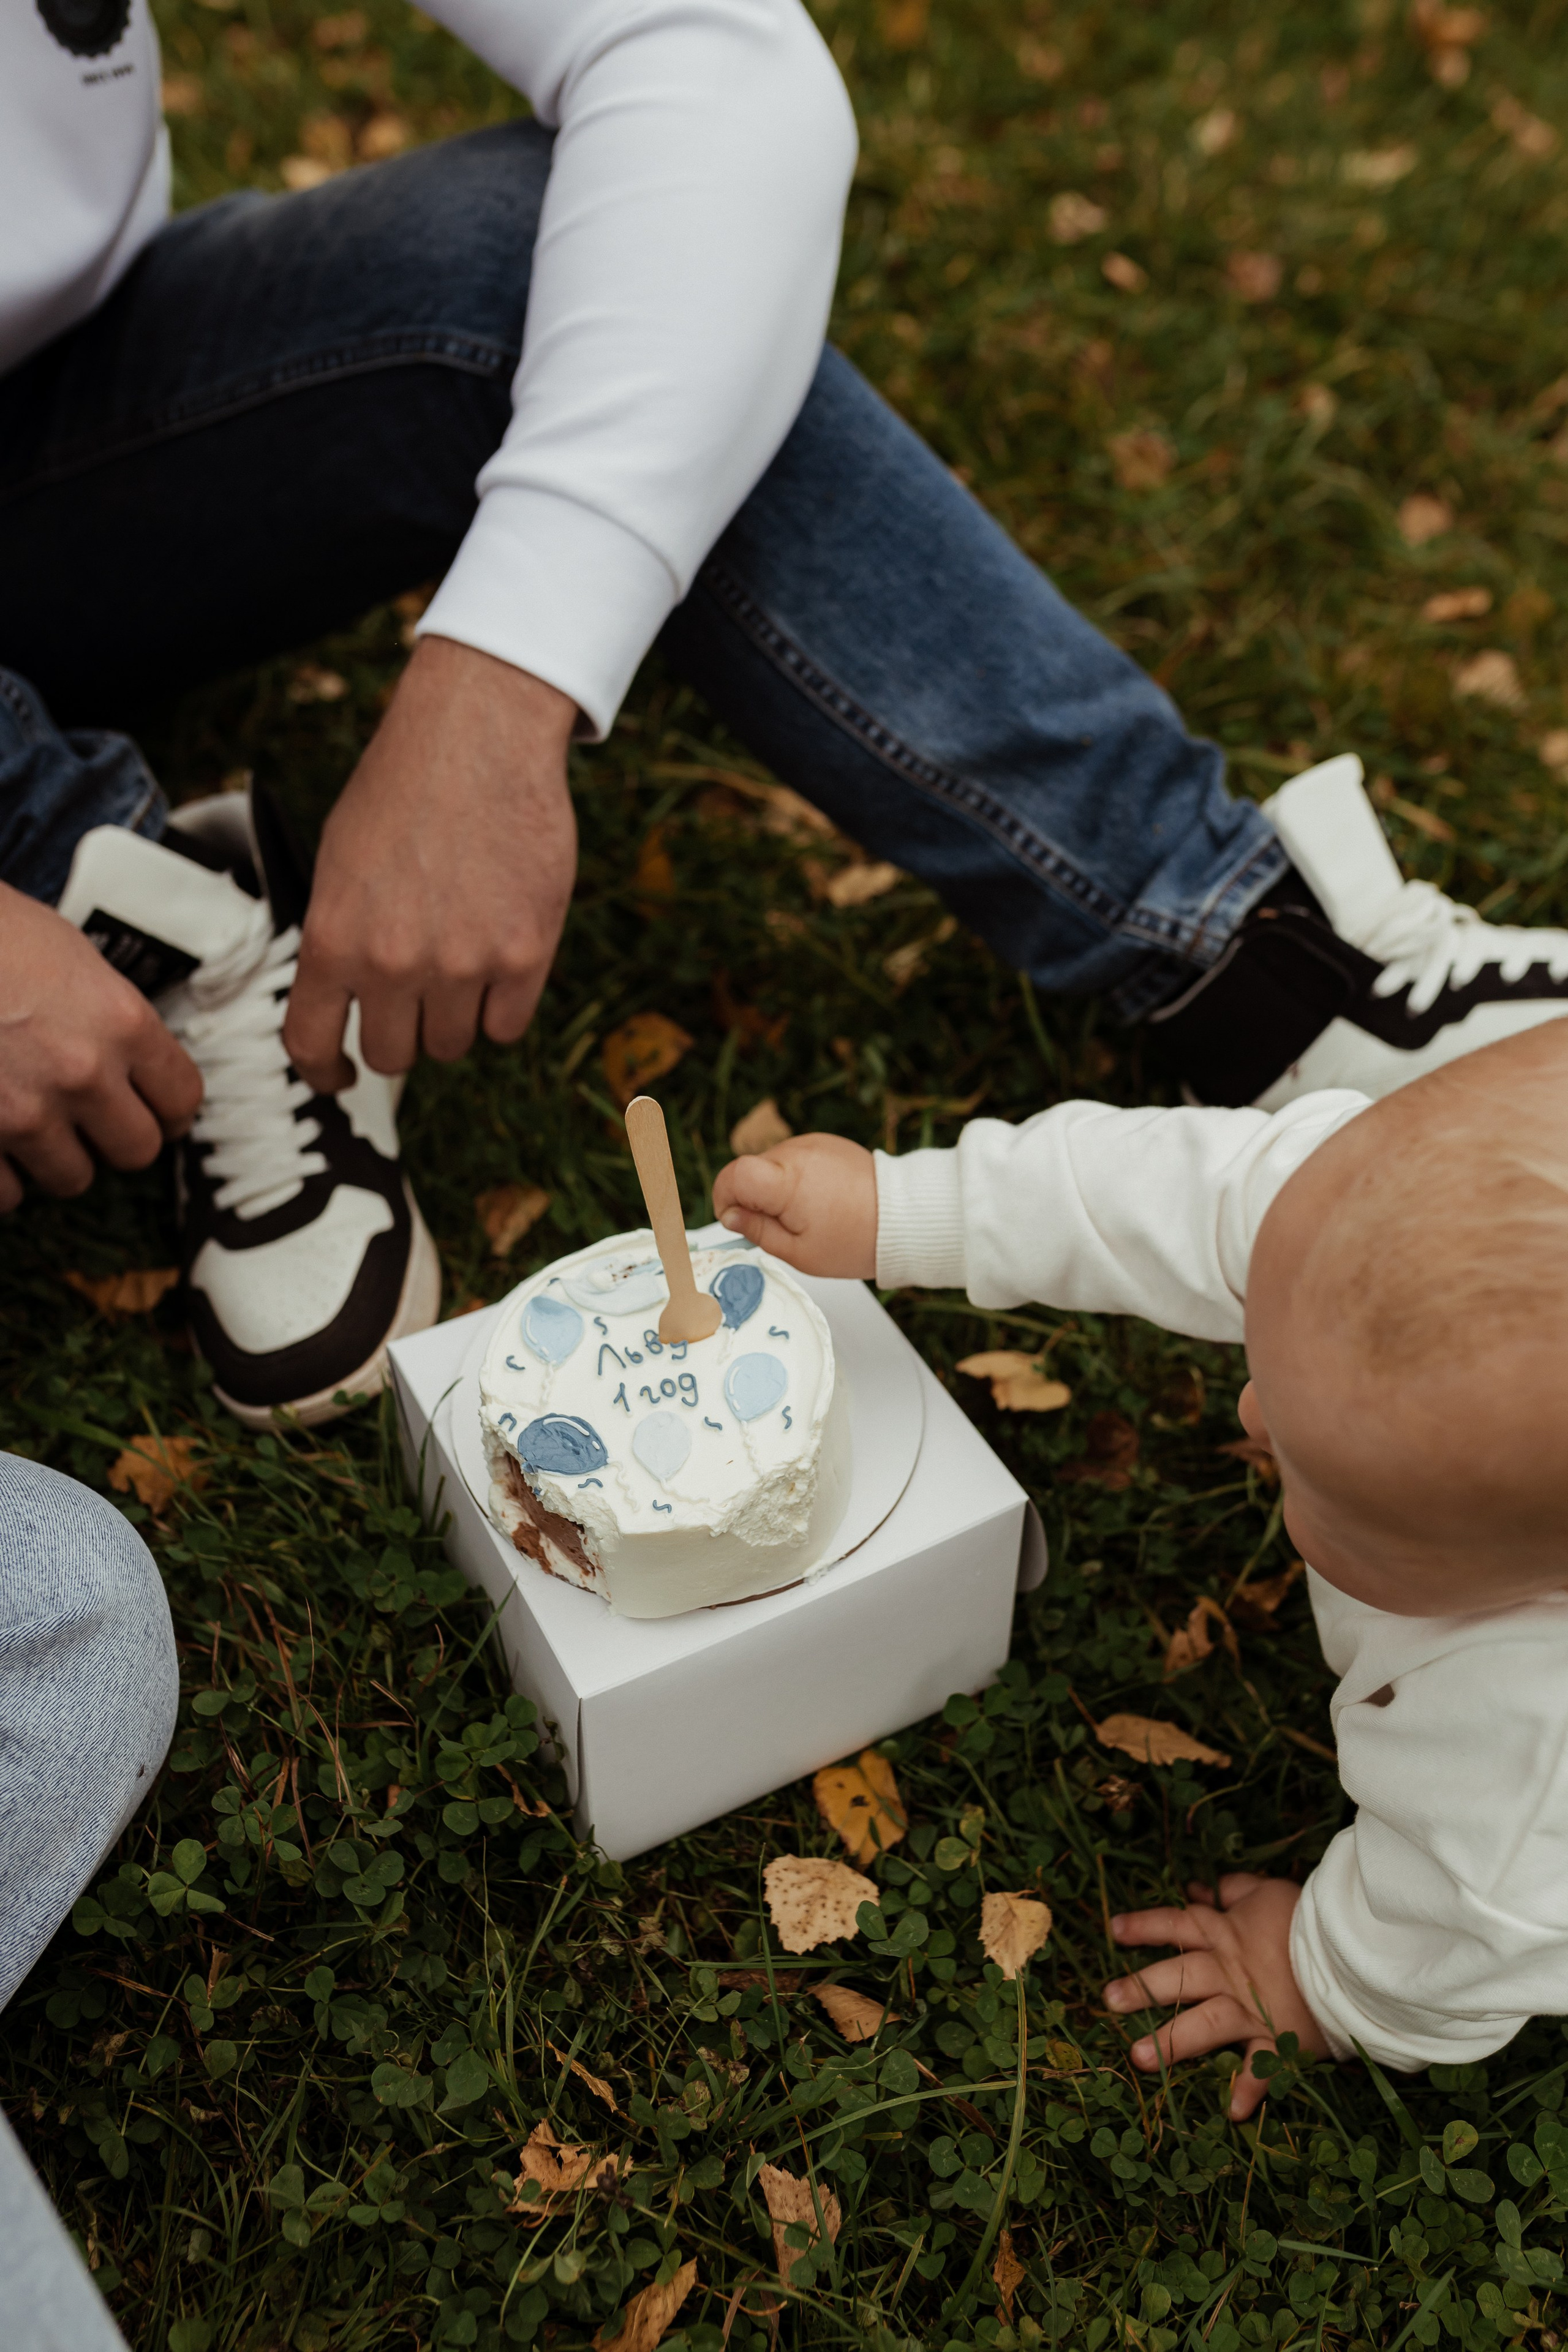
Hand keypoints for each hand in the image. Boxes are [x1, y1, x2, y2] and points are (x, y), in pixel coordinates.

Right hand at [0, 882, 202, 1209]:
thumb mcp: (68, 956)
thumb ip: (109, 1017)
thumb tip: (132, 1062)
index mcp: (121, 1022)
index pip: (182, 1099)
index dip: (168, 1110)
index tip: (157, 1111)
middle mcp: (82, 1074)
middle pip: (137, 1150)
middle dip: (114, 1139)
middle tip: (89, 1121)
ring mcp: (25, 1113)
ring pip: (72, 1178)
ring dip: (54, 1158)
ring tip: (29, 1123)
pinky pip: (8, 1195)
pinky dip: (2, 1177)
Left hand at [284, 637, 577, 1088]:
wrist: (478, 734)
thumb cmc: (404, 788)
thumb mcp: (339, 862)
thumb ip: (340, 939)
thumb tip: (349, 1002)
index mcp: (333, 939)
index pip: (312, 1045)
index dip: (325, 1073)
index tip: (340, 1076)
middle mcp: (394, 963)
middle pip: (393, 1056)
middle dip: (402, 1034)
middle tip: (416, 999)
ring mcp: (463, 964)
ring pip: (454, 1044)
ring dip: (455, 1018)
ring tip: (463, 961)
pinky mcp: (525, 955)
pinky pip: (507, 1026)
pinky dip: (502, 1006)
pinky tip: (500, 961)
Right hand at [712, 1132, 877, 1277]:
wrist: (903, 1217)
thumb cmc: (855, 1240)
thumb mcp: (799, 1252)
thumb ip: (757, 1231)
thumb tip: (730, 1218)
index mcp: (787, 1182)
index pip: (733, 1175)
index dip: (725, 1197)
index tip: (736, 1219)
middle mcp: (797, 1153)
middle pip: (752, 1170)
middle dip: (755, 1198)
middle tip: (783, 1226)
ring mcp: (812, 1143)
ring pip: (773, 1165)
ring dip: (778, 1188)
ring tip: (809, 1213)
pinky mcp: (825, 1142)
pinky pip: (795, 1159)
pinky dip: (797, 1178)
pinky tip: (820, 1198)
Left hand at [1104, 1873, 1329, 2119]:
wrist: (1352, 1948)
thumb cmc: (1310, 1918)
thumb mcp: (1269, 1892)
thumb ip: (1236, 1891)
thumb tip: (1209, 1886)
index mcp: (1226, 1934)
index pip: (1177, 1925)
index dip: (1145, 1926)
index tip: (1115, 1931)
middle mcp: (1231, 1970)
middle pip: (1179, 1976)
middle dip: (1142, 1987)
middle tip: (1109, 1999)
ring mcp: (1252, 2007)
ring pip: (1205, 2023)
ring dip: (1172, 2042)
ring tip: (1138, 2059)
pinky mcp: (1279, 2037)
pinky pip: (1262, 2066)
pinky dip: (1250, 2088)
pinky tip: (1233, 2112)